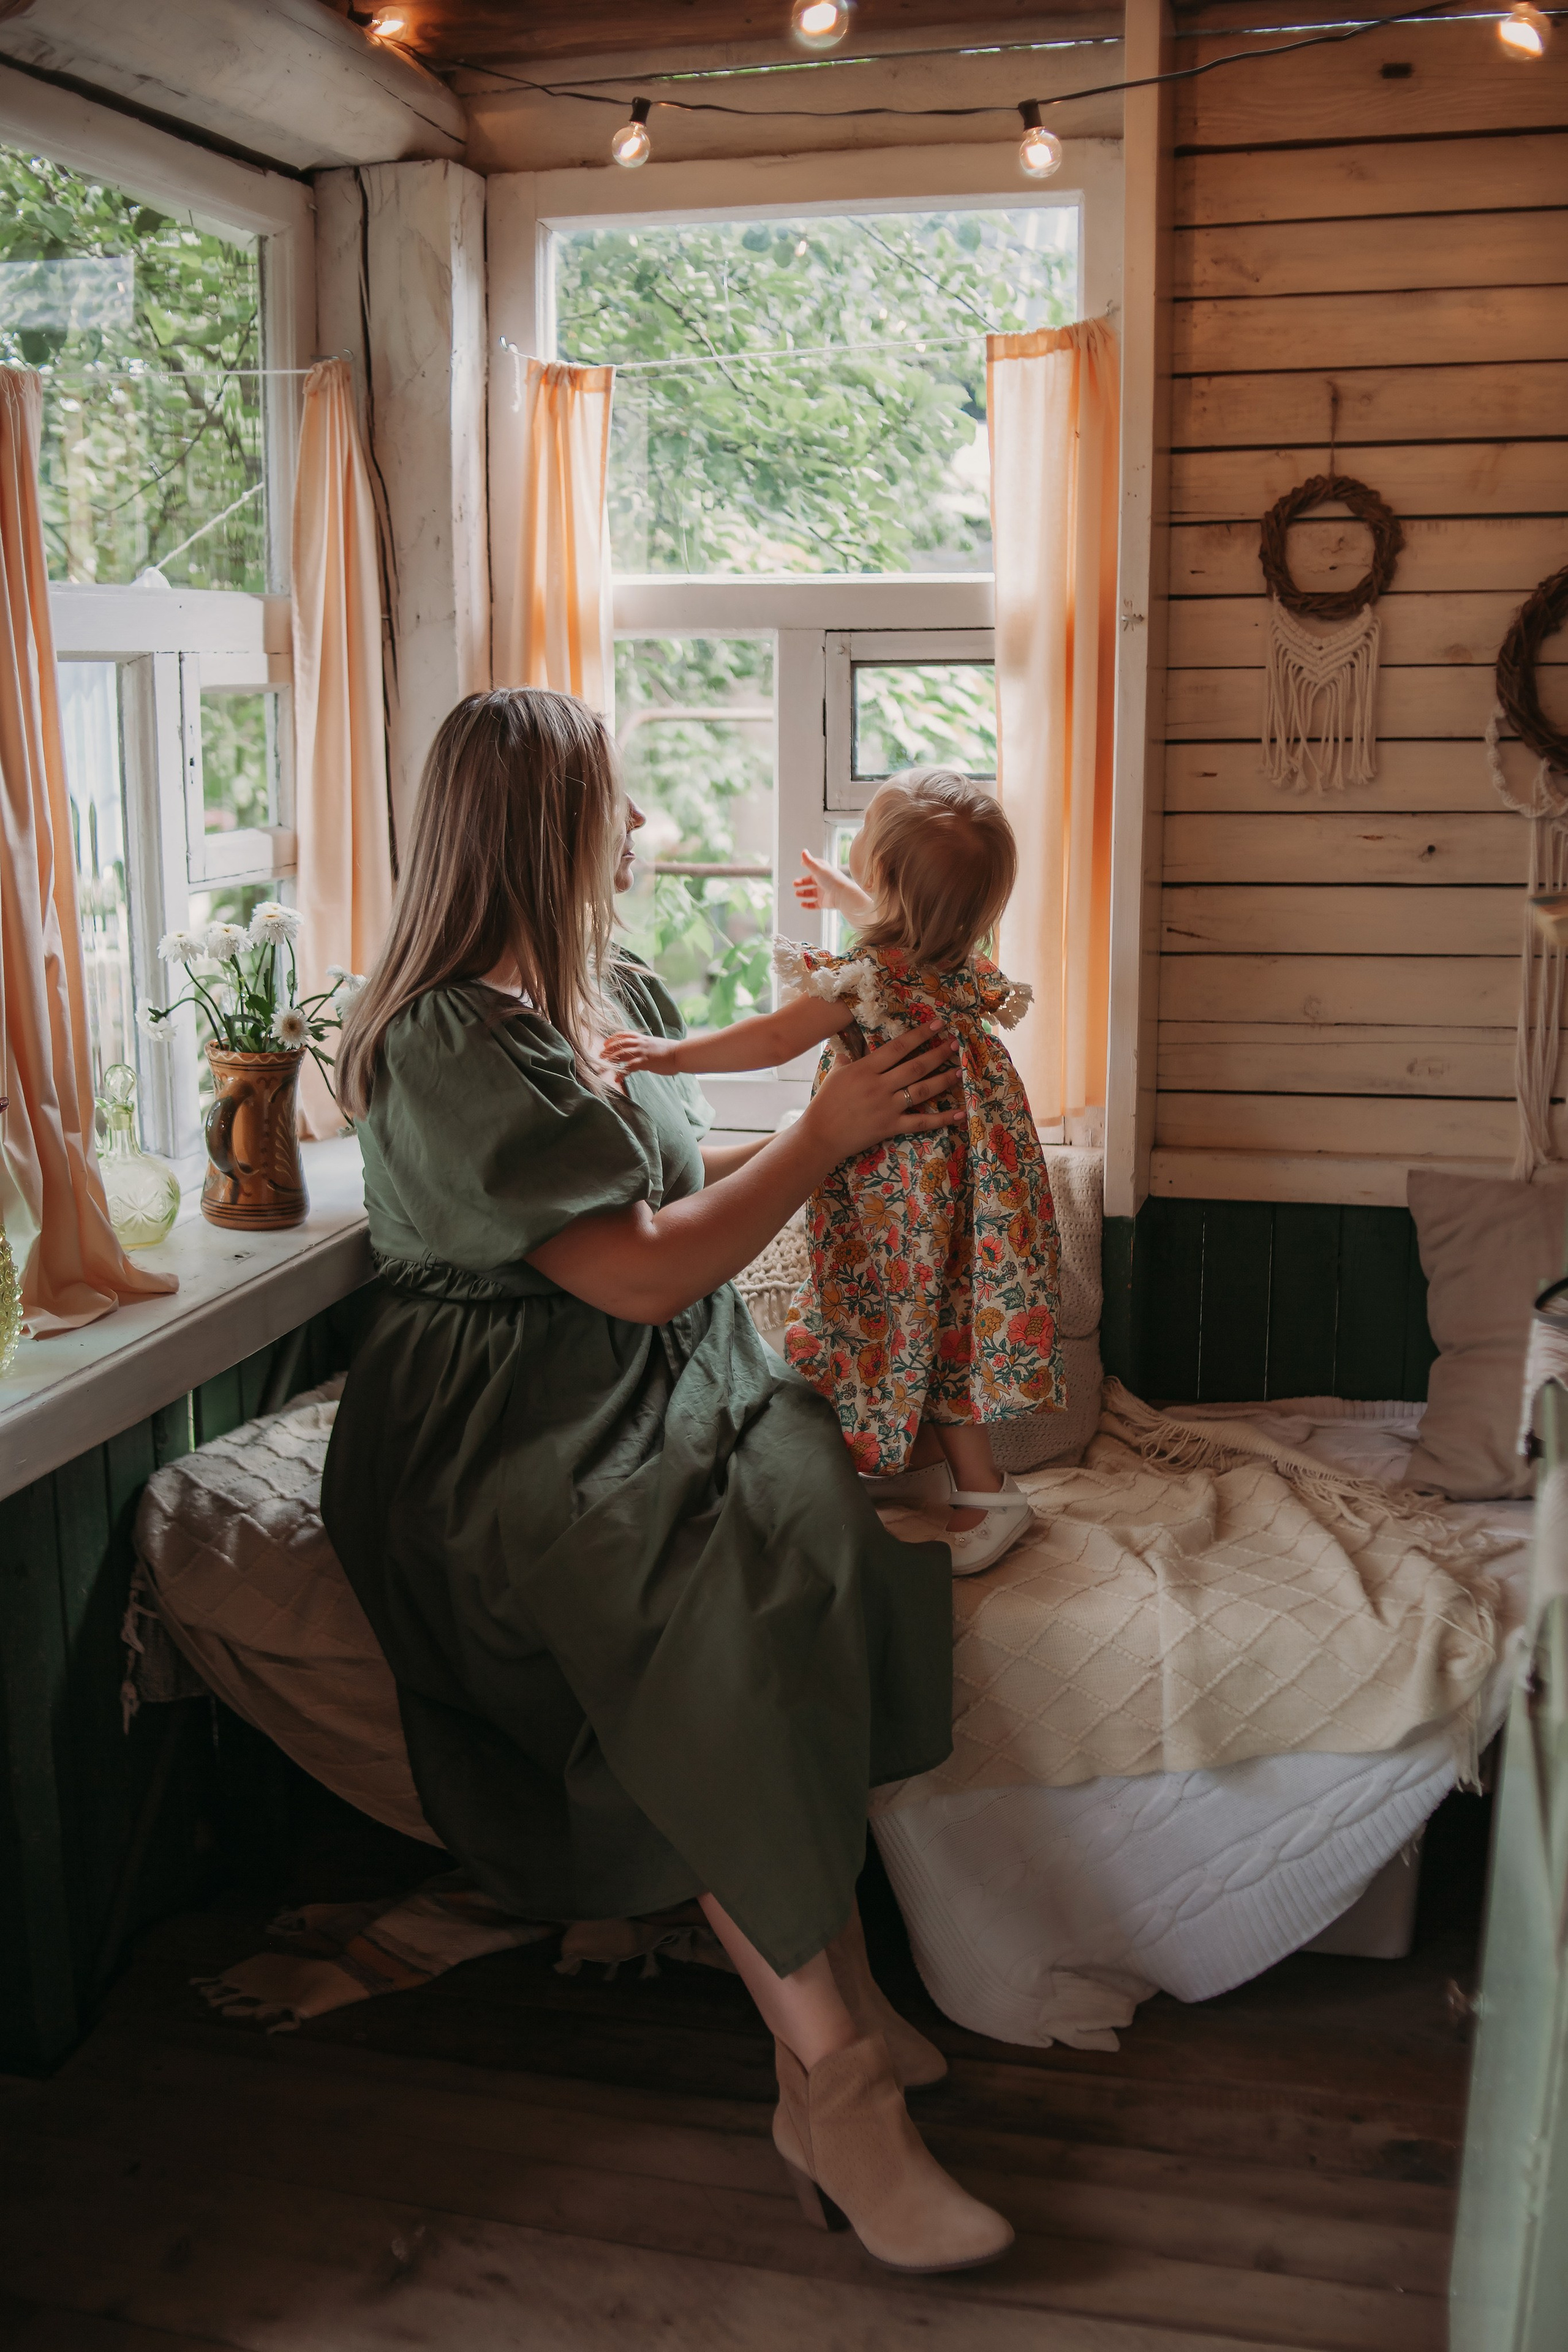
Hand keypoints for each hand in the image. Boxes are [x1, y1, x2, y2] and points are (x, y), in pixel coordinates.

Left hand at [601, 1029, 676, 1073]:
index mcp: (642, 1038)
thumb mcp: (656, 1044)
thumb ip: (647, 1045)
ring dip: (610, 1060)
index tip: (606, 1043)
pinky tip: (617, 1078)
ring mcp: (642, 1052)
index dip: (613, 1038)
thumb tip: (643, 1050)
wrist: (680, 1053)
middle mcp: (640, 1043)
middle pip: (618, 1044)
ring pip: (621, 1054)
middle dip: (607, 1050)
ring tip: (603, 1066)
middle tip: (600, 1056)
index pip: (623, 1035)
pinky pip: (629, 1067)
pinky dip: (621, 1072)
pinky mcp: (645, 1062)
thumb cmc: (671, 1051)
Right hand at [793, 849, 872, 919]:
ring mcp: (823, 892)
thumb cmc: (832, 880)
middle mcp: (823, 882)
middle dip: (801, 882)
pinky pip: (814, 904)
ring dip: (803, 893)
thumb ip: (809, 861)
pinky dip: (807, 905)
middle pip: (810, 881)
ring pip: (810, 893)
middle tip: (795, 884)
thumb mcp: (818, 869)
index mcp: (823, 872)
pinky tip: (802, 904)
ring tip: (797, 893)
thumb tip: (803, 851)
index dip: (809, 865)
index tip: (801, 863)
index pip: (815, 867)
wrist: (843, 895)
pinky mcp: (824, 902)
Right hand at [802, 1025, 959, 1166]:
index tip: (937, 1024)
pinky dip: (943, 1119)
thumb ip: (847, 1059)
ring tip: (961, 1071)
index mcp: (865, 1069)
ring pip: (921, 1090)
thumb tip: (852, 1048)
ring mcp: (887, 1107)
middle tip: (955, 1043)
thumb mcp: (835, 1074)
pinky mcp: (891, 1126)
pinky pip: (922, 1122)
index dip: (919, 1035)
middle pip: (915, 1067)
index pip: (897, 1048)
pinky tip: (961, 1113)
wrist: (820, 1135)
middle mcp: (879, 1086)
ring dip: (944, 1080)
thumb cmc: (826, 1103)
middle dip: (937, 1053)